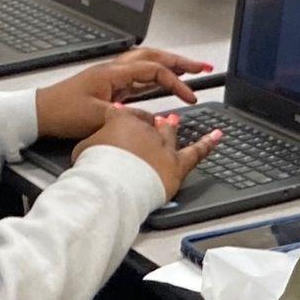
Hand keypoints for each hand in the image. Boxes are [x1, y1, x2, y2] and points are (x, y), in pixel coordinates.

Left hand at [34, 47, 213, 139]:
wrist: (39, 113)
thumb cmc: (62, 111)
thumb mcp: (99, 116)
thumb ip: (129, 116)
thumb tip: (153, 119)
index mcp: (113, 72)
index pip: (154, 71)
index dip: (176, 82)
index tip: (189, 97)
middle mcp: (114, 69)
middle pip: (154, 57)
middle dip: (180, 62)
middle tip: (201, 67)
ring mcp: (110, 76)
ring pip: (146, 63)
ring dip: (168, 65)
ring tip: (188, 71)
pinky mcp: (107, 87)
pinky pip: (137, 76)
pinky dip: (154, 76)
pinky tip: (161, 83)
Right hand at [74, 107, 220, 197]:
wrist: (112, 184)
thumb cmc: (96, 169)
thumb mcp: (83, 149)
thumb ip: (92, 143)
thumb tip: (90, 147)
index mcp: (122, 121)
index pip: (126, 115)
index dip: (124, 120)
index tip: (121, 123)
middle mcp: (146, 130)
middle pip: (148, 124)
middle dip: (148, 124)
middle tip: (148, 123)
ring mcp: (163, 146)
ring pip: (170, 134)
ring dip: (171, 128)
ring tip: (174, 121)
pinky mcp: (176, 164)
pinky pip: (196, 152)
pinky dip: (207, 143)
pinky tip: (216, 136)